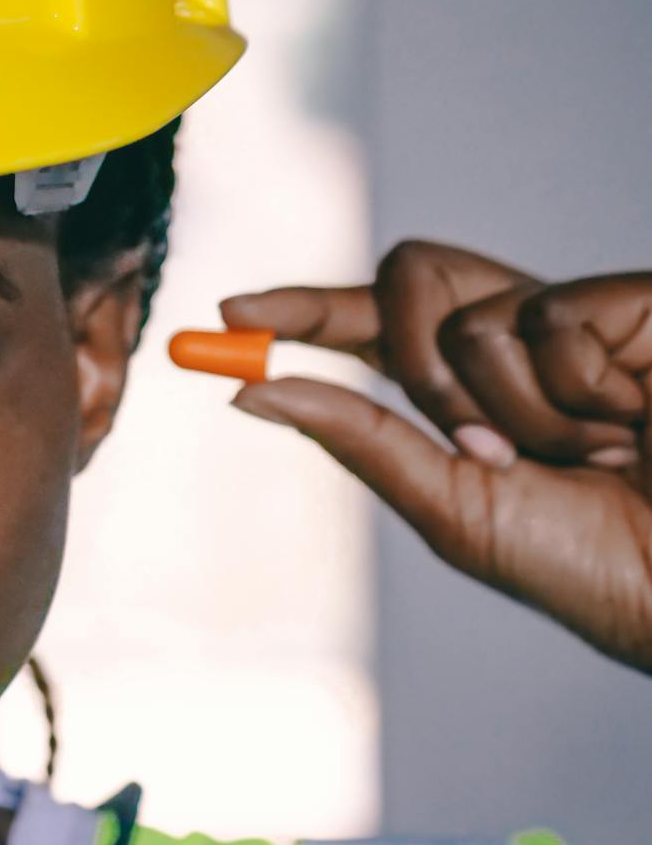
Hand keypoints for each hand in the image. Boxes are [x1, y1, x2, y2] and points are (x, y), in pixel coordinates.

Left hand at [222, 240, 651, 672]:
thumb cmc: (593, 565)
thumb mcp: (454, 505)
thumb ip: (360, 437)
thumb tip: (250, 391)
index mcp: (468, 390)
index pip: (371, 326)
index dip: (305, 307)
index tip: (232, 311)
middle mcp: (514, 341)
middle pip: (404, 279)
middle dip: (412, 363)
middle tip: (475, 442)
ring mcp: (573, 317)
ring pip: (465, 314)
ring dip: (506, 406)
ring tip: (585, 455)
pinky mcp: (630, 303)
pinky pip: (546, 315)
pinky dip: (574, 389)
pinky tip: (632, 421)